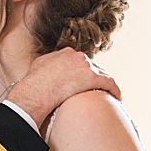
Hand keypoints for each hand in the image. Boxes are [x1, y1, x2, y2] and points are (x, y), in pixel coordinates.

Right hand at [3, 47, 120, 126]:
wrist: (36, 91)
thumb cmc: (34, 84)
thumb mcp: (38, 67)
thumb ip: (46, 64)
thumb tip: (45, 68)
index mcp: (65, 53)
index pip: (80, 61)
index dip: (84, 72)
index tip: (85, 81)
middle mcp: (77, 56)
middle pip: (93, 67)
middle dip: (95, 78)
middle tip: (98, 89)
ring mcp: (86, 65)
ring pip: (102, 74)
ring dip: (106, 84)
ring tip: (110, 94)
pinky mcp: (92, 77)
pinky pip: (109, 83)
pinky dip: (114, 90)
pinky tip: (117, 97)